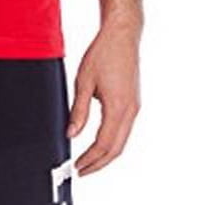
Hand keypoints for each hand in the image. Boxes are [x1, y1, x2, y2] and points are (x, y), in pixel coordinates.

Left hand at [66, 20, 140, 175]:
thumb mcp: (84, 81)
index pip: (104, 145)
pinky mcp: (134, 102)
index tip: (77, 167)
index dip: (90, 160)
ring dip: (106, 154)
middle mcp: (130, 111)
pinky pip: (124, 130)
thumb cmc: (103, 52)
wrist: (122, 34)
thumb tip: (71, 134)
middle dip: (98, 163)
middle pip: (116, 149)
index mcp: (118, 108)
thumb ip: (78, 111)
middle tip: (81, 170)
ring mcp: (134, 107)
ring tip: (88, 160)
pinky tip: (100, 142)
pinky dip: (112, 142)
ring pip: (122, 141)